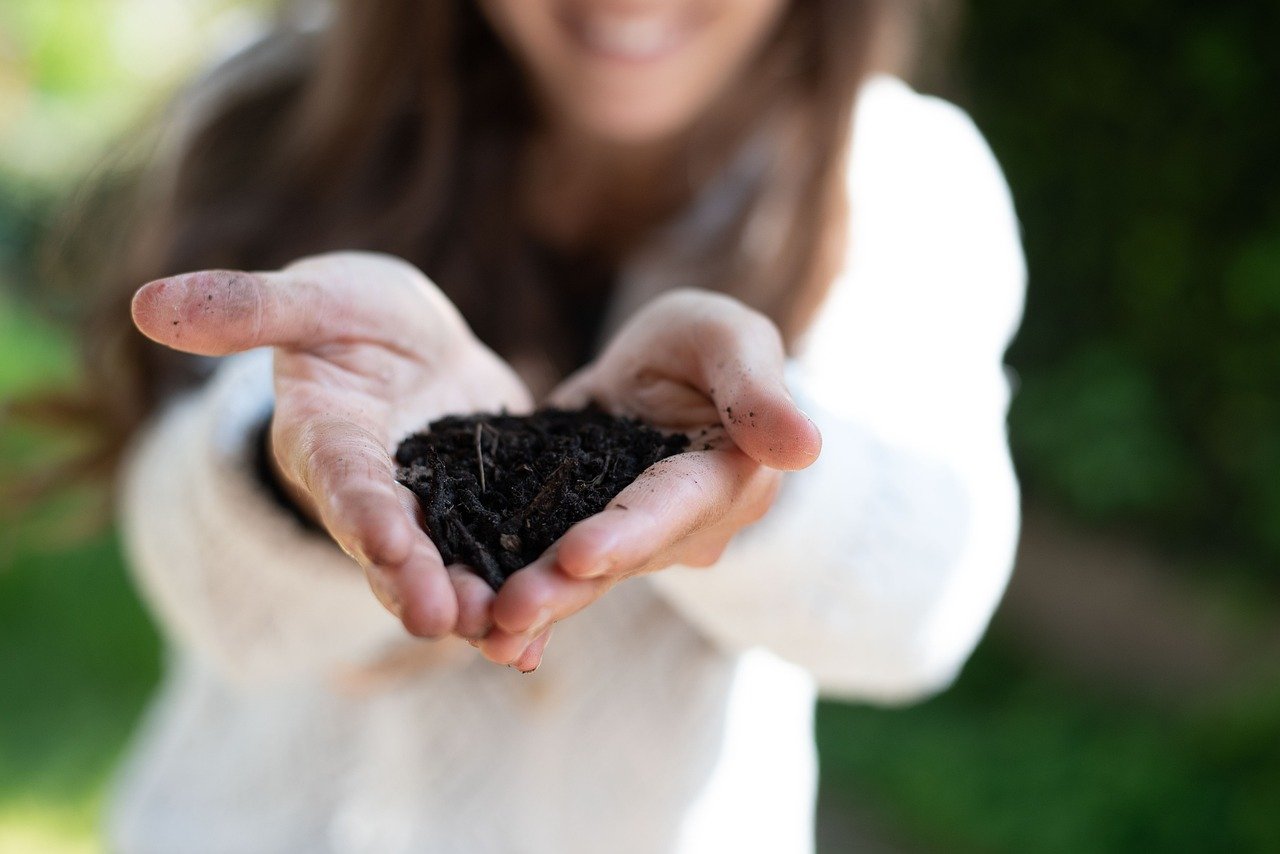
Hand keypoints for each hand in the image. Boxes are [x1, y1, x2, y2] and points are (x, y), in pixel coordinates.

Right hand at [131, 252, 530, 640]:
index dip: (359, 508)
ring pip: (446, 569)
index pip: (341, 477)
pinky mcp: (482, 513)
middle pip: (390, 545)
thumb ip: (250, 307)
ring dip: (473, 607)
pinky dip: (518, 598)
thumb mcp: (314, 299)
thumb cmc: (351, 315)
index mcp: (327, 439)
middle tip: (445, 621)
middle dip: (414, 583)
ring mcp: (429, 510)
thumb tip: (146, 304)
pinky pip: (498, 560)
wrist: (411, 346)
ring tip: (508, 641)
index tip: (384, 539)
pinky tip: (538, 646)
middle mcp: (372, 493)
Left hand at [478, 289, 821, 669]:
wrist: (667, 370)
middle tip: (510, 611)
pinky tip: (477, 634)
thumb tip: (804, 446)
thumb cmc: (708, 345)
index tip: (580, 553)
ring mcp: (634, 540)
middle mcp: (684, 527)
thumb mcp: (731, 339)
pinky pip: (552, 567)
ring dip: (537, 603)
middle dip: (567, 586)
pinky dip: (520, 596)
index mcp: (726, 478)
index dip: (630, 533)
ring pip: (582, 574)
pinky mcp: (585, 534)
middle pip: (623, 558)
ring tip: (482, 632)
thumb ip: (757, 389)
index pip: (675, 508)